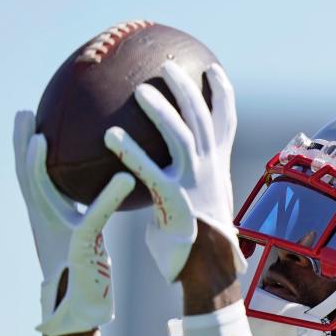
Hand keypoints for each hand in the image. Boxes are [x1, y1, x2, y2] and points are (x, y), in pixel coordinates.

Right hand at [13, 111, 133, 335]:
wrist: (84, 314)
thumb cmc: (89, 277)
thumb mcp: (90, 234)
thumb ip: (93, 209)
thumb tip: (110, 182)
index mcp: (50, 218)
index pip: (36, 177)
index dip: (29, 148)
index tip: (30, 118)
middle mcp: (48, 223)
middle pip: (28, 178)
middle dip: (21, 145)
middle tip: (22, 112)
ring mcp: (59, 235)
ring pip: (42, 194)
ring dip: (37, 166)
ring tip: (39, 135)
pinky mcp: (82, 248)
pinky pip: (93, 218)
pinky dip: (107, 199)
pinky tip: (124, 178)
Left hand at [104, 61, 246, 282]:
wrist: (208, 270)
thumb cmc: (199, 242)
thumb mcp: (202, 203)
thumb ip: (188, 182)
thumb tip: (169, 173)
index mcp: (217, 167)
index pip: (226, 122)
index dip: (222, 93)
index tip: (213, 69)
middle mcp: (209, 169)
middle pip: (202, 117)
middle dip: (188, 87)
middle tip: (167, 65)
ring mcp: (194, 183)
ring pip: (181, 135)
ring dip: (161, 111)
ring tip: (139, 91)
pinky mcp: (175, 201)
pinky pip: (150, 170)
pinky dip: (130, 151)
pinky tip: (110, 136)